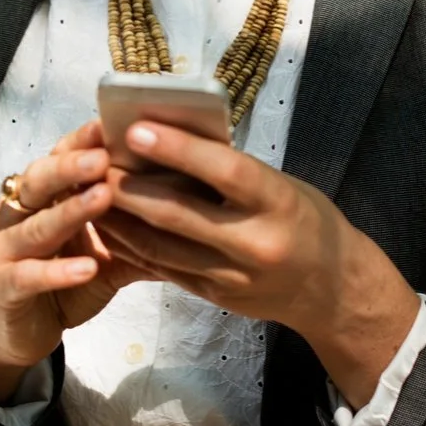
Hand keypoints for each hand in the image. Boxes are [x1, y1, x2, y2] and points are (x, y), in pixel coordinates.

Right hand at [0, 120, 152, 401]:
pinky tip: (87, 268)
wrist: (28, 332)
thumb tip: (201, 202)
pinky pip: (29, 275)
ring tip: (103, 197)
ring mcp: (9, 250)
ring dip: (70, 210)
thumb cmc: (73, 278)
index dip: (83, 140)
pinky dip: (58, 271)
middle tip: (105, 156)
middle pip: (39, 179)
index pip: (60, 156)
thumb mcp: (115, 249)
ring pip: (35, 224)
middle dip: (71, 166)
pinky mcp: (6, 288)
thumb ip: (143, 225)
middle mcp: (22, 214)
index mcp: (47, 195)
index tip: (114, 124)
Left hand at [100, 121, 419, 409]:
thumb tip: (172, 143)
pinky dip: (133, 246)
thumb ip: (233, 173)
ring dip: (121, 219)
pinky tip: (111, 226)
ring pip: (161, 247)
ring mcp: (233, 276)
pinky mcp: (215, 296)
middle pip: (180, 214)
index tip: (136, 129)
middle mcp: (256, 243)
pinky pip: (164, 269)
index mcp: (278, 203)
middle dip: (131, 188)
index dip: (177, 150)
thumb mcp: (282, 186)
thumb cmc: (306, 220)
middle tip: (96, 162)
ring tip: (92, 191)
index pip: (223, 171)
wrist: (333, 290)